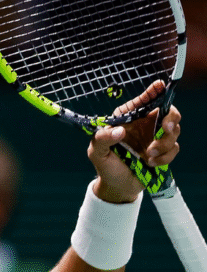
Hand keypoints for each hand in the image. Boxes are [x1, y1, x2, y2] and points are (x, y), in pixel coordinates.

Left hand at [87, 80, 180, 202]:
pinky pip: (174, 148)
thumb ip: (102, 139)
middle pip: (168, 111)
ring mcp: (156, 137)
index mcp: (128, 117)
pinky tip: (150, 163)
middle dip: (171, 118)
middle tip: (166, 128)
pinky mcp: (164, 151)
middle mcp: (144, 124)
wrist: (117, 185)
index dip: (154, 91)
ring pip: (174, 131)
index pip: (144, 100)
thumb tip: (119, 131)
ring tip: (148, 155)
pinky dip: (165, 157)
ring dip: (164, 143)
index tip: (161, 86)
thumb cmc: (105, 163)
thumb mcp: (96, 151)